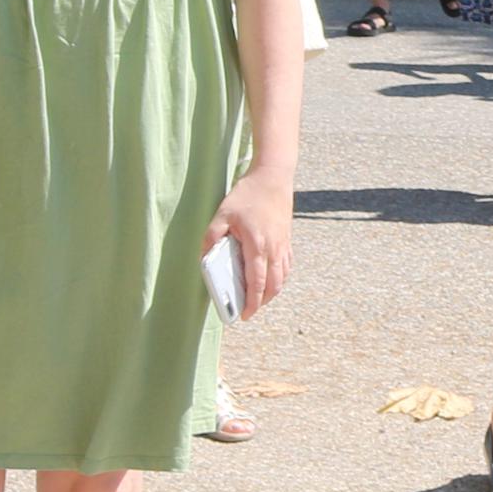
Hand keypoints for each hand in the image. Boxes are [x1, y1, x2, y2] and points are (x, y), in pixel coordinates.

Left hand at [204, 166, 293, 318]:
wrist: (273, 176)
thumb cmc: (248, 194)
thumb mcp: (222, 214)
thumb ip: (212, 237)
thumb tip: (205, 258)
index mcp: (257, 245)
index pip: (256, 283)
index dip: (251, 302)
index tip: (243, 315)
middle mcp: (274, 249)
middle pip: (273, 286)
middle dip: (261, 302)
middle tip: (249, 310)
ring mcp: (283, 245)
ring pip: (282, 279)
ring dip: (271, 292)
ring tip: (258, 298)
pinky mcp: (287, 239)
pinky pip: (287, 266)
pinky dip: (280, 278)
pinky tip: (271, 279)